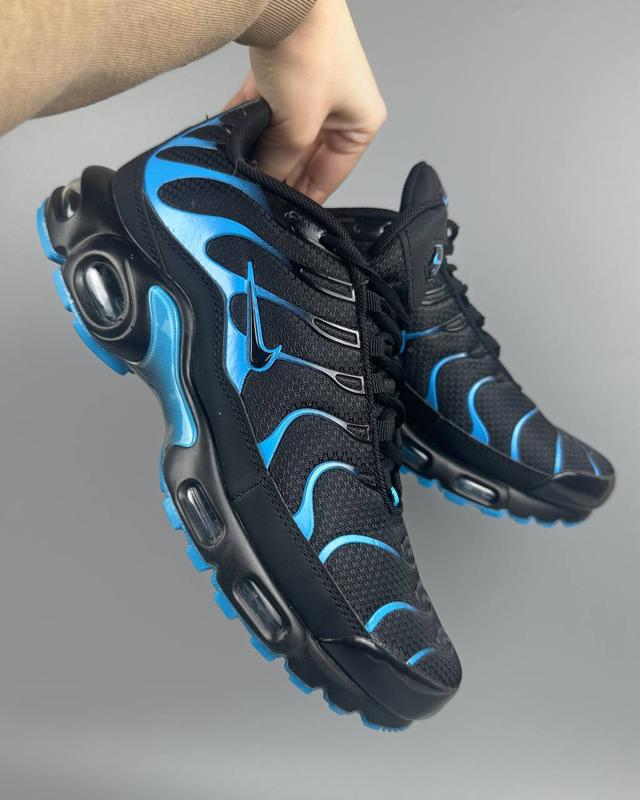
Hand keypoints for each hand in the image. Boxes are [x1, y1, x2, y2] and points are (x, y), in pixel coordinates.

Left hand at [225, 0, 385, 204]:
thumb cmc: (310, 51)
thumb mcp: (297, 127)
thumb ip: (281, 162)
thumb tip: (263, 181)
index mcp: (361, 122)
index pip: (331, 175)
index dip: (304, 197)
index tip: (280, 215)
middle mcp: (340, 107)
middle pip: (305, 156)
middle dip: (278, 171)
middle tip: (254, 192)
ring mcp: (311, 89)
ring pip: (283, 133)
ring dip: (261, 149)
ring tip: (239, 168)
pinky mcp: (285, 73)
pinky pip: (266, 109)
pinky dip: (249, 123)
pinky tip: (229, 139)